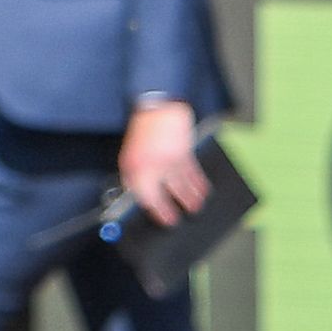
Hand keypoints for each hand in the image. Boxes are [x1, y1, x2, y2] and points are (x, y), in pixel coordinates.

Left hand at [119, 99, 207, 225]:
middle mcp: (152, 166)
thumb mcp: (129, 156)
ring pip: (183, 188)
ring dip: (190, 200)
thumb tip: (138, 196)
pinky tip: (202, 192)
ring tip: (194, 207)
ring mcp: (170, 161)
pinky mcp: (185, 155)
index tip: (161, 219)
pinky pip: (194, 175)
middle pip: (165, 196)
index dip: (155, 211)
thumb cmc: (143, 134)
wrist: (158, 109)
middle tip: (175, 221)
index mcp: (135, 167)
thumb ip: (133, 176)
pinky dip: (199, 185)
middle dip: (171, 210)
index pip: (145, 197)